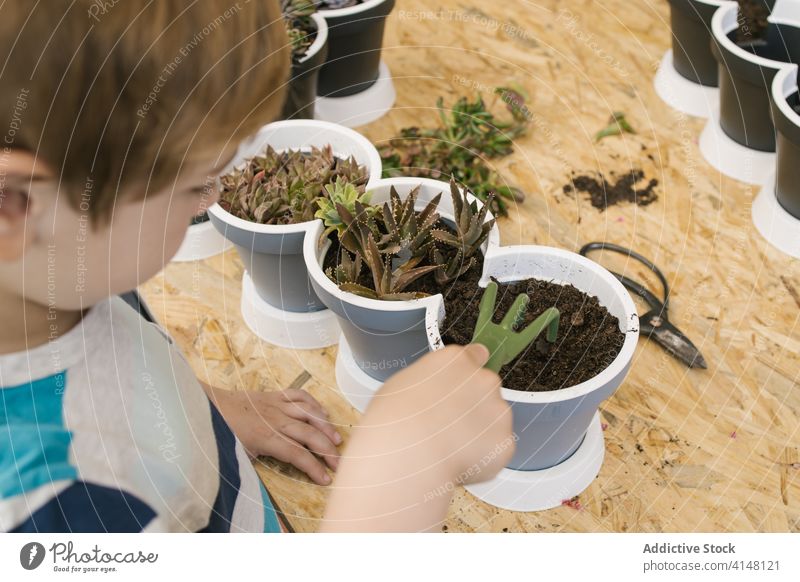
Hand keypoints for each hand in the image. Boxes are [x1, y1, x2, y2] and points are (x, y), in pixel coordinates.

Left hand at [208, 386, 341, 485]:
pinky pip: (299, 395)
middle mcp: (276, 420)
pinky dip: (313, 403)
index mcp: (266, 438)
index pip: (298, 455)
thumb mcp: (237, 454)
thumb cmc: (221, 432)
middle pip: (309, 434)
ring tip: (337, 439)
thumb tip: (273, 472)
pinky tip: (322, 412)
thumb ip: (258, 462)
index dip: (314, 468)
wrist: (208, 406)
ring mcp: (276, 405)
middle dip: (327, 450)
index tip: (326, 479)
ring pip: (309, 413)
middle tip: (340, 463)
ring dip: (326, 426)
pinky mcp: (273, 395)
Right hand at [367, 343, 514, 483]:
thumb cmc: (394, 419)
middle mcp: (483, 380)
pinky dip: (483, 458)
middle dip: (473, 406)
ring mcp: (498, 411)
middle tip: (447, 424)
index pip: (476, 356)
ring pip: (494, 421)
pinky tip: (458, 460)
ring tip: (448, 446)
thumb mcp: (404, 383)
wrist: (407, 453)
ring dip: (479, 432)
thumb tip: (436, 389)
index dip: (467, 374)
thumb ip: (432, 380)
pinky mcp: (504, 442)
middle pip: (486, 390)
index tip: (463, 384)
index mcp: (456, 360)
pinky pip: (496, 450)